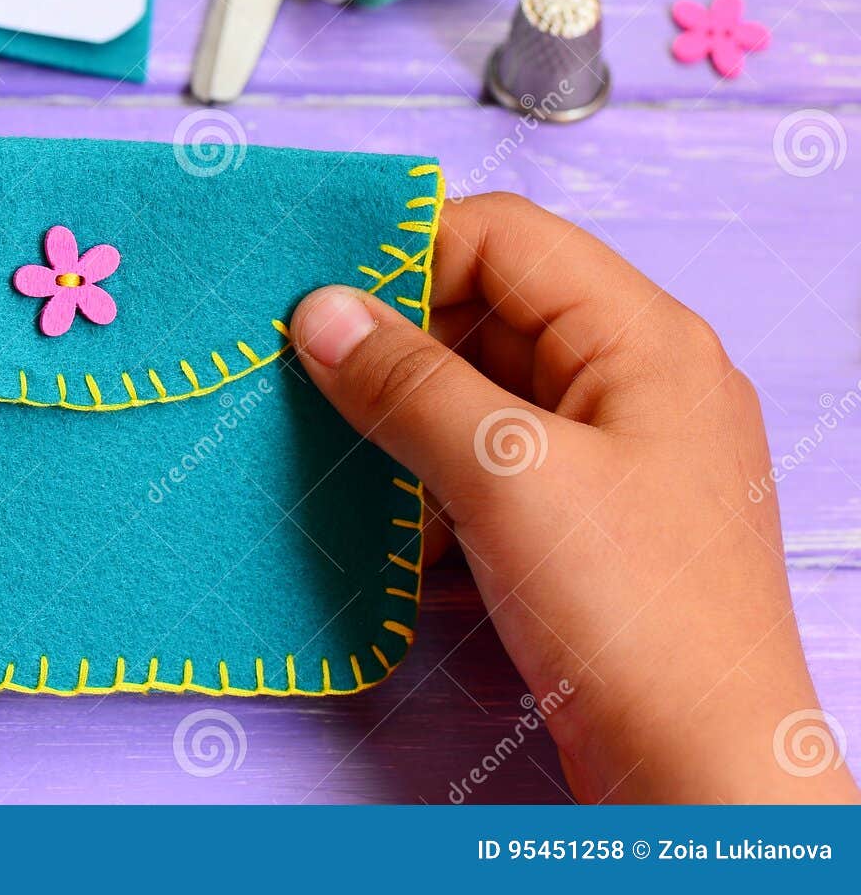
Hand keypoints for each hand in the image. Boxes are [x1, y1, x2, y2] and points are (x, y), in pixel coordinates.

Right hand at [291, 192, 857, 803]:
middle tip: (311, 373)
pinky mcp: (588, 517)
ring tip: (341, 446)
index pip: (506, 237)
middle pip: (492, 309)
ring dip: (409, 413)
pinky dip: (436, 473)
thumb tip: (321, 311)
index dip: (407, 252)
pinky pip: (494, 457)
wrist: (700, 775)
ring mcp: (616, 450)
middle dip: (399, 339)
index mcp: (644, 337)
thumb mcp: (505, 478)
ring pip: (485, 387)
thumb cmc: (638, 618)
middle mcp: (636, 378)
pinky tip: (395, 516)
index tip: (319, 299)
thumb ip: (407, 382)